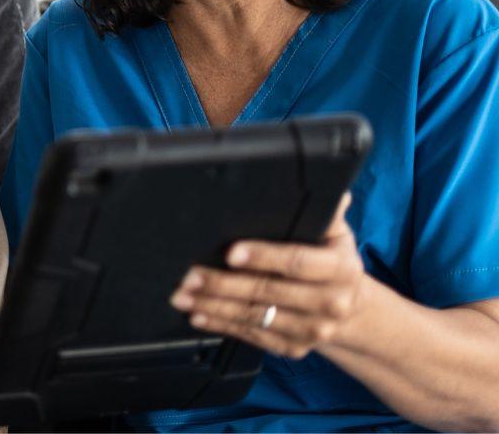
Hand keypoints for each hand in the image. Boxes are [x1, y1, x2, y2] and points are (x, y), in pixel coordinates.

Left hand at [170, 193, 369, 358]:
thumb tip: (325, 185)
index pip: (298, 262)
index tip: (231, 253)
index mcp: (341, 269)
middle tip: (190, 275)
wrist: (351, 309)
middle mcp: (331, 303)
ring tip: (183, 295)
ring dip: (213, 306)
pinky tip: (199, 314)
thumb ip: (325, 212)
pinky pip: (253, 336)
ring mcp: (313, 330)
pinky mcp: (294, 347)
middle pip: (268, 291)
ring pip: (255, 316)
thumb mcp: (336, 235)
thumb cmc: (332, 263)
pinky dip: (222, 325)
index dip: (263, 257)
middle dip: (223, 284)